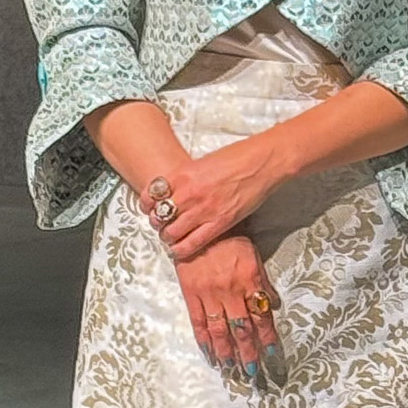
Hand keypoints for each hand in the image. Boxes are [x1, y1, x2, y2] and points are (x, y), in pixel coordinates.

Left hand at [144, 137, 282, 264]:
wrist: (261, 163)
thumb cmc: (236, 158)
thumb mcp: (201, 162)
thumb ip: (185, 178)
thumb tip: (174, 192)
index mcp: (183, 174)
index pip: (151, 194)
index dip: (146, 204)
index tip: (149, 208)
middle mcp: (189, 193)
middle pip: (159, 216)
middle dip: (157, 223)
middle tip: (162, 225)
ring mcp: (204, 210)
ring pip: (171, 232)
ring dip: (168, 237)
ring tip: (171, 237)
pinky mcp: (219, 223)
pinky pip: (192, 243)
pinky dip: (181, 249)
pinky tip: (180, 249)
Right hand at [175, 232, 288, 387]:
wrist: (198, 226)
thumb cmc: (230, 239)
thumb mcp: (254, 256)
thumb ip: (263, 282)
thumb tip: (273, 304)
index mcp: (249, 281)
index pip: (262, 316)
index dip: (267, 337)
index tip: (271, 354)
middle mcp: (231, 291)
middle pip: (242, 329)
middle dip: (248, 352)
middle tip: (252, 372)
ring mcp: (209, 294)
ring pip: (220, 330)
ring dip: (227, 352)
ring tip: (231, 369)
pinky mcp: (191, 293)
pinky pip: (198, 321)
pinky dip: (204, 340)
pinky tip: (210, 354)